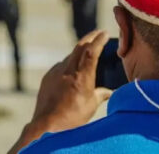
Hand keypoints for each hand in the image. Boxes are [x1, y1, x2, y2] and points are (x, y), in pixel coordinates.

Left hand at [8, 30, 111, 152]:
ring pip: (70, 56)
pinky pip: (60, 65)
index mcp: (82, 75)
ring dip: (79, 51)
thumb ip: (101, 94)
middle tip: (98, 33)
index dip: (99, 40)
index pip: (92, 50)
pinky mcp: (47, 77)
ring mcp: (56, 72)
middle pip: (80, 46)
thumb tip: (110, 92)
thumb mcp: (92, 105)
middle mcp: (68, 70)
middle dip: (90, 37)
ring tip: (86, 51)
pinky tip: (71, 70)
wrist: (47, 125)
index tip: (105, 33)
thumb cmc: (73, 116)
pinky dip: (68, 63)